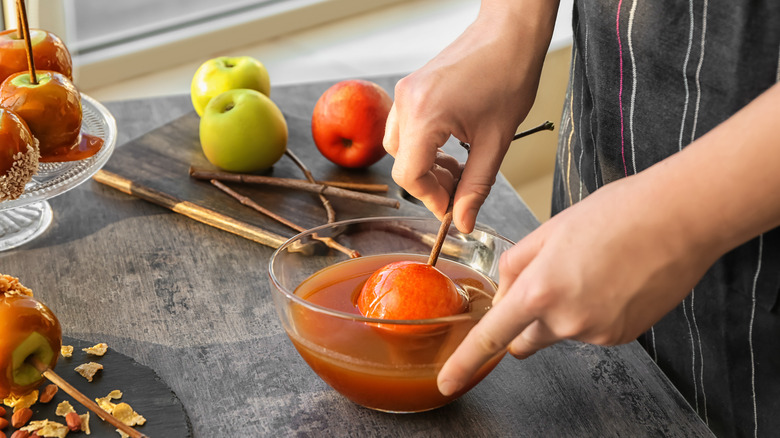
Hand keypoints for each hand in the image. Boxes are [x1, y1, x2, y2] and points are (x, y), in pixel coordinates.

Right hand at [383, 1, 557, 232]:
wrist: (509, 32)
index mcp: (425, 115)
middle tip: (459, 191)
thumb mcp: (496, 142)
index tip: (452, 209)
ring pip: (401, 146)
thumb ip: (475, 187)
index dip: (430, 198)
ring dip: (426, 165)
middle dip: (429, 183)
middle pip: (402, 162)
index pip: (409, 175)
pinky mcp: (412, 87)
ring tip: (459, 169)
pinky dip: (424, 145)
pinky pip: (406, 127)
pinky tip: (451, 147)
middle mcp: (407, 102)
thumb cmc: (508, 75)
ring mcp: (406, 92)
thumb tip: (463, 222)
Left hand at [436, 174, 720, 395]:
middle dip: (522, 323)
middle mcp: (567, 320)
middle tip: (542, 284)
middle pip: (524, 340)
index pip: (492, 337)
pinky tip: (611, 280)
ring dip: (563, 311)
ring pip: (561, 332)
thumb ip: (516, 264)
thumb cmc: (617, 213)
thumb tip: (505, 291)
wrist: (680, 218)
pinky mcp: (623, 336)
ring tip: (590, 269)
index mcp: (541, 290)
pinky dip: (592, 312)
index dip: (465, 363)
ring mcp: (598, 333)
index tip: (448, 381)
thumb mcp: (549, 230)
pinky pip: (591, 330)